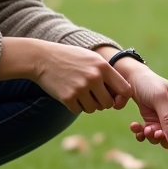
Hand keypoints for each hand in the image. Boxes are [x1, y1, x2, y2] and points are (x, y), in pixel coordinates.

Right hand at [0, 38, 130, 113]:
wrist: (42, 58)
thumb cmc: (70, 58)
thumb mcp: (92, 58)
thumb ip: (107, 73)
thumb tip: (123, 94)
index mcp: (103, 66)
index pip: (125, 90)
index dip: (121, 98)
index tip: (114, 98)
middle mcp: (94, 77)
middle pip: (108, 103)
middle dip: (102, 103)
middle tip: (92, 95)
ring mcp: (80, 88)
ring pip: (93, 109)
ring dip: (88, 105)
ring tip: (79, 92)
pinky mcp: (68, 97)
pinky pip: (78, 110)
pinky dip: (75, 105)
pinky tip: (69, 93)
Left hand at [123, 67, 167, 148]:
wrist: (133, 80)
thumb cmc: (150, 84)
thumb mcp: (159, 99)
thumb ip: (167, 120)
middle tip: (156, 133)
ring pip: (167, 139)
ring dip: (155, 137)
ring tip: (145, 129)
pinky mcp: (157, 124)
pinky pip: (153, 136)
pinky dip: (144, 135)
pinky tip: (136, 127)